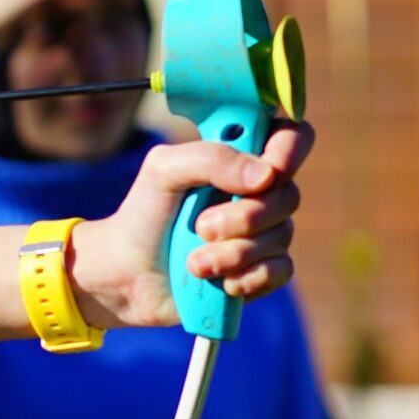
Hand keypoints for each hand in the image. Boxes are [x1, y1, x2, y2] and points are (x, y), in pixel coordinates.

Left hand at [69, 122, 312, 329]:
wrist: (128, 274)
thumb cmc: (146, 213)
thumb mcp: (163, 171)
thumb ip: (210, 159)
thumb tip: (266, 175)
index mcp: (239, 158)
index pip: (291, 137)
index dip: (290, 149)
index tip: (270, 170)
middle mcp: (259, 193)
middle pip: (288, 195)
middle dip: (246, 216)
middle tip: (201, 227)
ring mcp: (263, 233)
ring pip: (281, 236)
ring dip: (234, 253)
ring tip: (194, 262)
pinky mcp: (261, 271)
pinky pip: (279, 271)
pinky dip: (247, 278)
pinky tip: (218, 281)